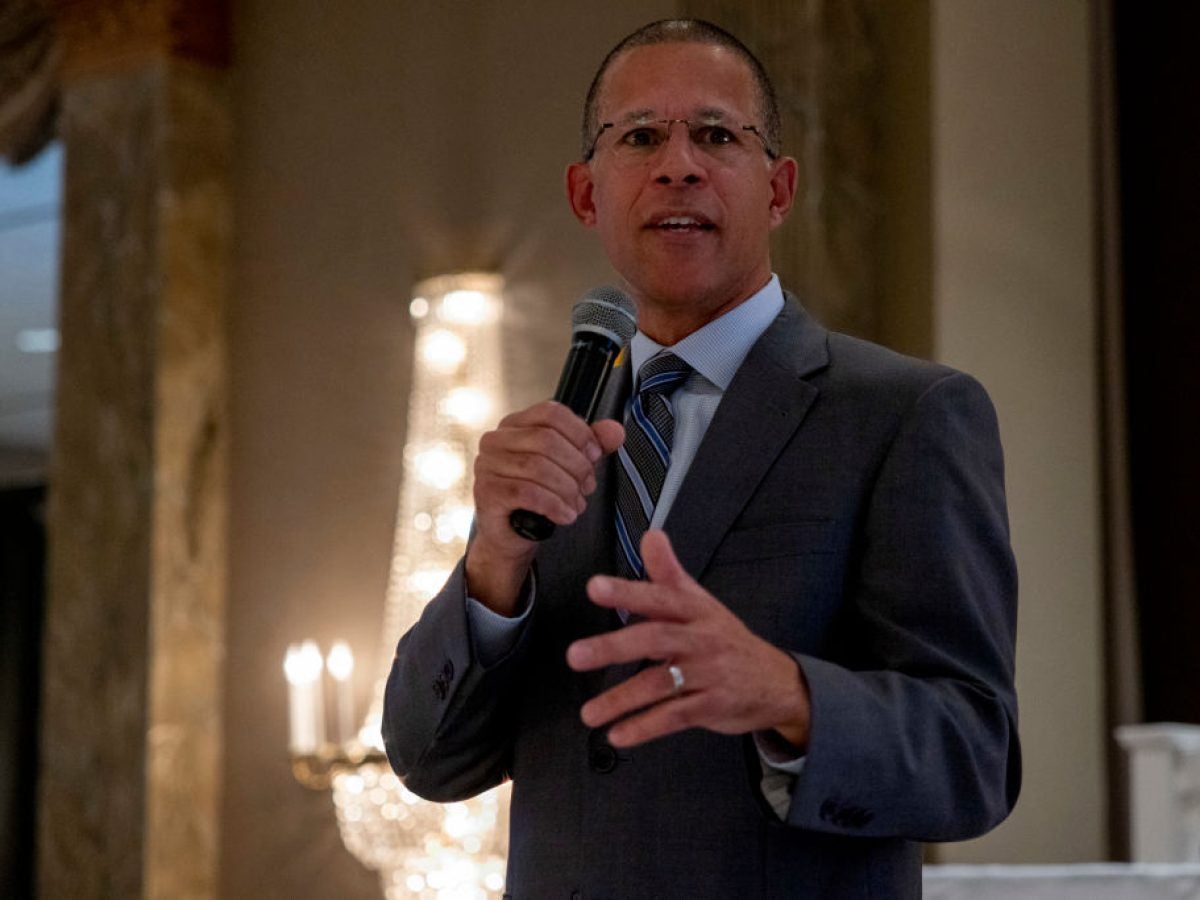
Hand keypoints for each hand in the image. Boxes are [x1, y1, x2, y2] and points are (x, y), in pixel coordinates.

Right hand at [466, 401, 623, 614]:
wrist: (511, 535)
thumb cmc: (537, 496)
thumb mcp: (569, 466)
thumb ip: (592, 445)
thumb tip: (614, 431)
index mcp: (515, 425)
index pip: (551, 413)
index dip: (580, 433)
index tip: (594, 455)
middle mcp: (496, 440)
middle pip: (546, 440)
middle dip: (577, 466)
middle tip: (587, 486)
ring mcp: (487, 465)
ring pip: (537, 467)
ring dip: (567, 488)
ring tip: (577, 503)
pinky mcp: (487, 492)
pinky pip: (527, 493)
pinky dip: (554, 505)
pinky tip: (565, 514)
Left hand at [566, 530, 810, 748]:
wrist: (777, 683)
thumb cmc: (726, 639)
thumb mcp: (701, 603)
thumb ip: (669, 572)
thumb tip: (651, 534)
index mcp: (695, 610)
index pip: (659, 597)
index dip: (628, 591)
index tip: (595, 587)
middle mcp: (702, 639)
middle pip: (655, 639)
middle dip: (613, 647)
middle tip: (575, 655)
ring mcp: (709, 674)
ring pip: (659, 684)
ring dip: (620, 700)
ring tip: (588, 713)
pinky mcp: (713, 706)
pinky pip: (674, 717)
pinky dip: (644, 727)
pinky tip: (618, 734)